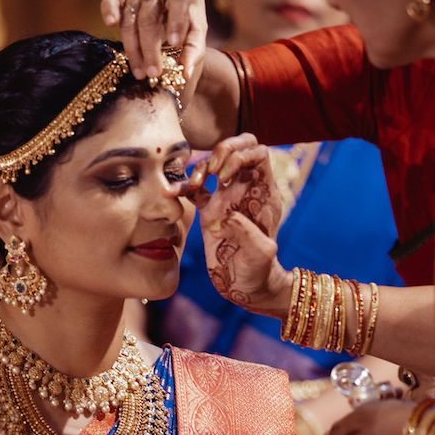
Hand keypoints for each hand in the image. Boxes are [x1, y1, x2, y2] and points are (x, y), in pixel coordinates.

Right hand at [101, 0, 207, 87]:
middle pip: (148, 17)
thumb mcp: (198, 27)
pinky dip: (108, 9)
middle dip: (150, 47)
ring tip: (140, 72)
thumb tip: (186, 73)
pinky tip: (110, 23)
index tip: (174, 43)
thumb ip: (194, 47)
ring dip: (133, 48)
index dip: (175, 21)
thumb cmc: (189, 12)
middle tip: (155, 72)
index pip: (178, 0)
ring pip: (130, 18)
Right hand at [184, 135, 289, 314]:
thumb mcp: (261, 255)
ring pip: (215, 163)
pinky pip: (195, 190)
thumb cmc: (259, 272)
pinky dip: (183, 186)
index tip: (226, 176)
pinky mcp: (209, 212)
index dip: (240, 155)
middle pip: (239, 147)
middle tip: (212, 171)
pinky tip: (171, 193)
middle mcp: (245, 190)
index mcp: (262, 192)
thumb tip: (229, 214)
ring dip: (202, 166)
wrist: (247, 287)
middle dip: (223, 149)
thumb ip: (249, 233)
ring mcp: (226, 199)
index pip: (257, 152)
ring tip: (195, 184)